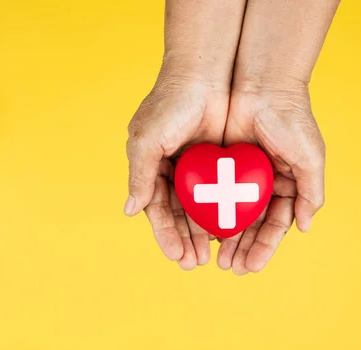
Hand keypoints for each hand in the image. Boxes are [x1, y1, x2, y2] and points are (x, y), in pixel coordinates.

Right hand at [125, 75, 228, 269]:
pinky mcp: (220, 162)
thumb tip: (130, 211)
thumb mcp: (147, 141)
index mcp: (152, 168)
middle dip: (186, 240)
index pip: (157, 210)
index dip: (166, 235)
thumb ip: (140, 176)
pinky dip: (223, 212)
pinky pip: (222, 193)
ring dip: (204, 232)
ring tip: (213, 256)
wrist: (203, 75)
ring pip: (201, 208)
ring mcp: (197, 168)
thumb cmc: (169, 105)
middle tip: (196, 263)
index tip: (177, 256)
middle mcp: (173, 171)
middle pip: (179, 215)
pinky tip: (229, 231)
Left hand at [218, 83, 325, 274]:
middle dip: (242, 248)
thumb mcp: (310, 158)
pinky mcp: (220, 163)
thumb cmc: (292, 120)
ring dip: (224, 237)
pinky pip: (212, 192)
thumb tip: (303, 229)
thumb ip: (310, 193)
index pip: (275, 224)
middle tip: (230, 268)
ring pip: (231, 213)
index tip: (252, 266)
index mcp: (286, 184)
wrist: (263, 84)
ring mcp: (241, 174)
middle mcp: (263, 183)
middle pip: (251, 224)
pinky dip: (209, 212)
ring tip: (215, 258)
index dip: (264, 246)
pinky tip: (202, 231)